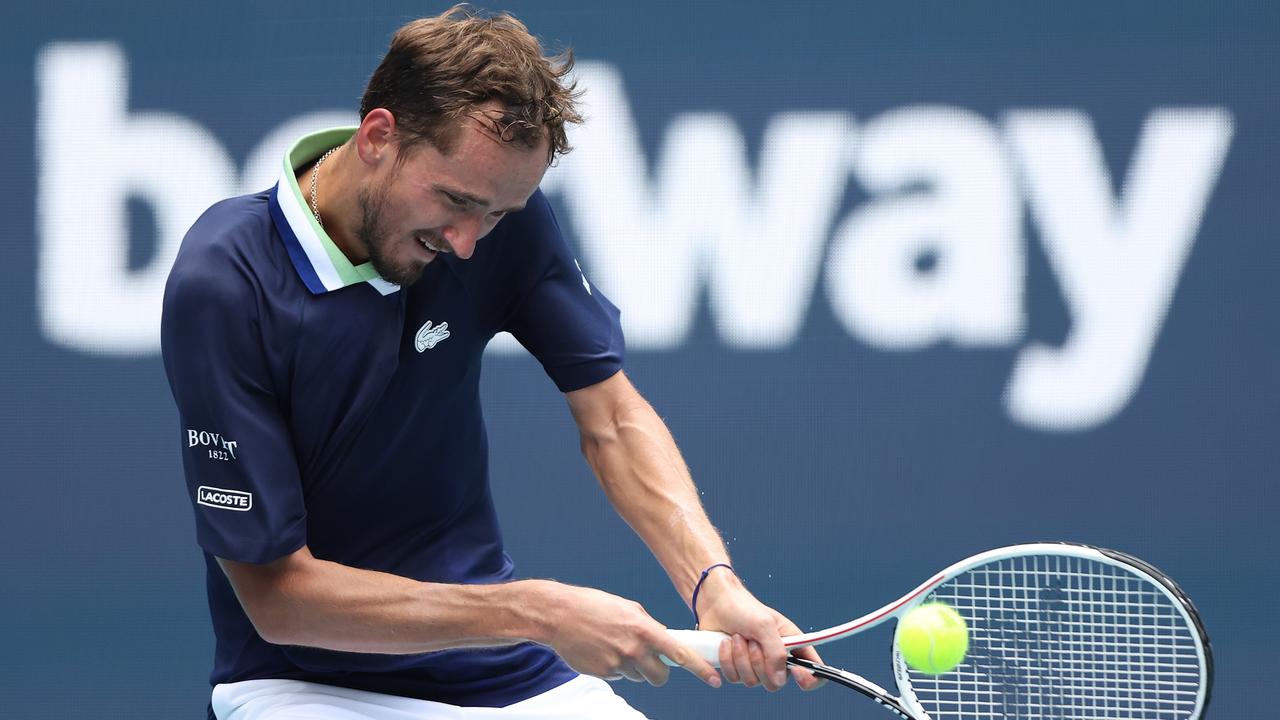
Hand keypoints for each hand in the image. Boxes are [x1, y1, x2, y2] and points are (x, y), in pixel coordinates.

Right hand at [541, 583, 721, 687]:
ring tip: (616, 646)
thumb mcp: (628, 608)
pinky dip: (616, 668)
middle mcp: (633, 648)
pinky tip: (603, 650)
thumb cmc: (593, 606)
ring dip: (634, 668)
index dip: (700, 668)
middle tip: (650, 661)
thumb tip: (663, 641)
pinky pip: (619, 677)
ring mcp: (617, 663)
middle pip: (660, 676)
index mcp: (643, 628)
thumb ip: (648, 626)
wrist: (558, 615)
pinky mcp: (603, 673)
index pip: (679, 653)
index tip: (714, 678)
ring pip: (638, 677)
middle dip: (658, 672)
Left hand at [693, 571, 825, 691]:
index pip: (813, 670)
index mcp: (792, 645)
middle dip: (759, 662)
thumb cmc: (744, 608)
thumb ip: (775, 653)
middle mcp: (776, 659)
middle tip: (752, 641)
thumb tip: (778, 679)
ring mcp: (755, 666)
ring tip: (737, 637)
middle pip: (776, 683)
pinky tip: (725, 643)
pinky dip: (727, 660)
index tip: (797, 672)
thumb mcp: (764, 626)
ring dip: (740, 658)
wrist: (716, 603)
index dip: (810, 679)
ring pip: (752, 682)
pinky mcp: (737, 668)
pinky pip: (734, 678)